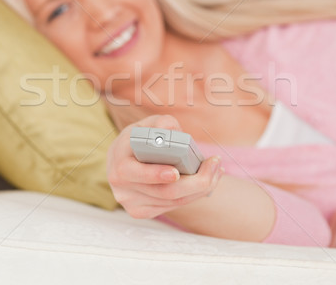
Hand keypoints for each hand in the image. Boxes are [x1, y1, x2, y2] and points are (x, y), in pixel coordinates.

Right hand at [106, 114, 222, 218]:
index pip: (135, 172)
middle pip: (163, 191)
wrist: (125, 159)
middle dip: (195, 182)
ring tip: (217, 169)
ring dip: (201, 188)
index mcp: (119, 162)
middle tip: (215, 165)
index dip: (155, 174)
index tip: (176, 173)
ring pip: (173, 201)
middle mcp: (121, 187)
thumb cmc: (139, 139)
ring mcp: (131, 202)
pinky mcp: (142, 211)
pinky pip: (174, 206)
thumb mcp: (147, 125)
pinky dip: (194, 195)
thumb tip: (171, 128)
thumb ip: (161, 123)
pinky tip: (207, 181)